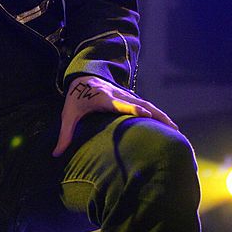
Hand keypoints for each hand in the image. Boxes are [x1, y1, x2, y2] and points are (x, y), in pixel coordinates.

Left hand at [53, 75, 177, 155]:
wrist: (84, 77)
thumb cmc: (76, 98)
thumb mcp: (68, 114)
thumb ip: (64, 134)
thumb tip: (54, 154)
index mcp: (103, 98)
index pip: (120, 104)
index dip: (132, 108)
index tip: (145, 114)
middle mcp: (118, 95)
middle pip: (141, 104)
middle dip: (156, 115)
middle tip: (172, 128)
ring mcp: (127, 96)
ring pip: (148, 105)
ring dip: (162, 116)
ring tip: (176, 130)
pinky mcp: (131, 98)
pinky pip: (147, 106)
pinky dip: (159, 114)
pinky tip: (170, 125)